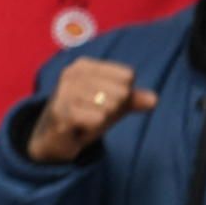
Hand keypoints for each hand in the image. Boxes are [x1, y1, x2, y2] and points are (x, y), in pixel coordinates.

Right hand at [25, 57, 155, 162]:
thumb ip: (132, 99)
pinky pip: (97, 119)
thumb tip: (154, 99)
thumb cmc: (83, 115)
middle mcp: (71, 74)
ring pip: (110, 105)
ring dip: (103, 119)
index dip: (123, 94)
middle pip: (121, 91)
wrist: (51, 138)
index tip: (103, 101)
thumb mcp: (110, 105)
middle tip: (94, 113)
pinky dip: (94, 127)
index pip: (127, 76)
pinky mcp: (61, 112)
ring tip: (87, 120)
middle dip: (114, 108)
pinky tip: (80, 127)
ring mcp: (64, 92)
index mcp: (84, 66)